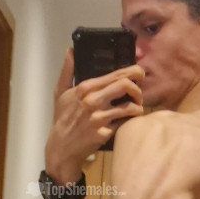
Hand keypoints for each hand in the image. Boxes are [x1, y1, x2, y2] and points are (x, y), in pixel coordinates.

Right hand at [44, 48, 144, 180]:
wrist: (61, 148)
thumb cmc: (62, 119)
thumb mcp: (60, 92)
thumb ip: (67, 70)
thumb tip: (70, 51)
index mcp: (85, 88)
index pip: (116, 74)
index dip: (133, 72)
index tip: (139, 75)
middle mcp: (93, 101)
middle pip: (126, 85)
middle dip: (138, 89)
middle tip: (138, 95)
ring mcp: (99, 118)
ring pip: (130, 107)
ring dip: (137, 108)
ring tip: (135, 110)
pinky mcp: (104, 133)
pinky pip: (125, 124)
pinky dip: (129, 122)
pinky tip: (127, 122)